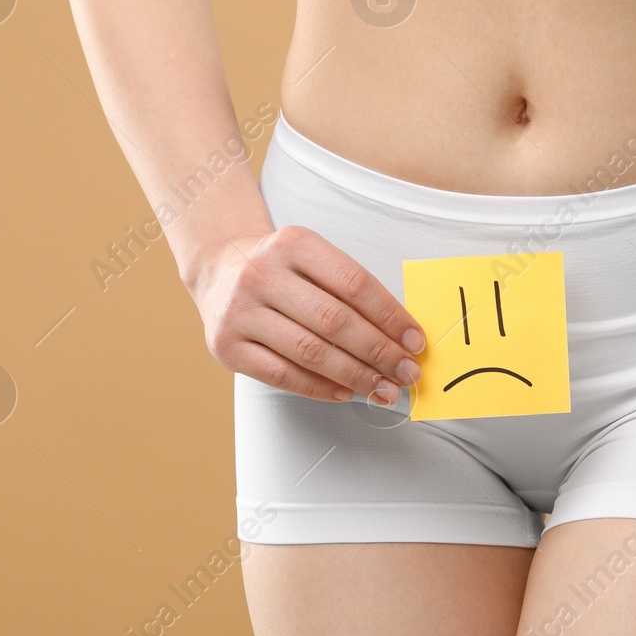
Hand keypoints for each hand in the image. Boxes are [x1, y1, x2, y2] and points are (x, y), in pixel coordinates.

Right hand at [186, 226, 427, 404]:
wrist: (220, 269)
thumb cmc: (281, 270)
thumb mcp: (313, 259)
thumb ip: (351, 290)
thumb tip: (400, 337)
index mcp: (293, 244)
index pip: (354, 283)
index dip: (391, 316)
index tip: (415, 341)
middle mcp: (262, 274)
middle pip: (334, 321)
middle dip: (379, 352)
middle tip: (407, 372)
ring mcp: (240, 311)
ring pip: (310, 352)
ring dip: (356, 376)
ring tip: (383, 389)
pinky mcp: (226, 346)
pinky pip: (282, 375)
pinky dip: (320, 388)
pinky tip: (345, 392)